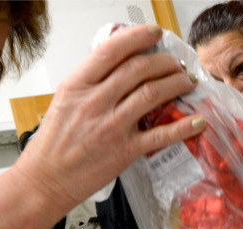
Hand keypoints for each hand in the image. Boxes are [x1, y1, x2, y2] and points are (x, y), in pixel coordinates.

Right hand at [14, 24, 204, 211]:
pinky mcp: (125, 151)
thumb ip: (90, 83)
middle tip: (176, 63)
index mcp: (77, 86)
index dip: (138, 37)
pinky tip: (198, 120)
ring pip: (152, 94)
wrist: (45, 180)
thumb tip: (119, 65)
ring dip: (176, 83)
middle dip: (165, 61)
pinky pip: (161, 135)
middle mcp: (95, 103)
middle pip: (139, 69)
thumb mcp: (64, 101)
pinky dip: (183, 127)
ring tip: (187, 81)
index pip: (111, 50)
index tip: (155, 33)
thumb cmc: (53, 144)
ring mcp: (112, 127)